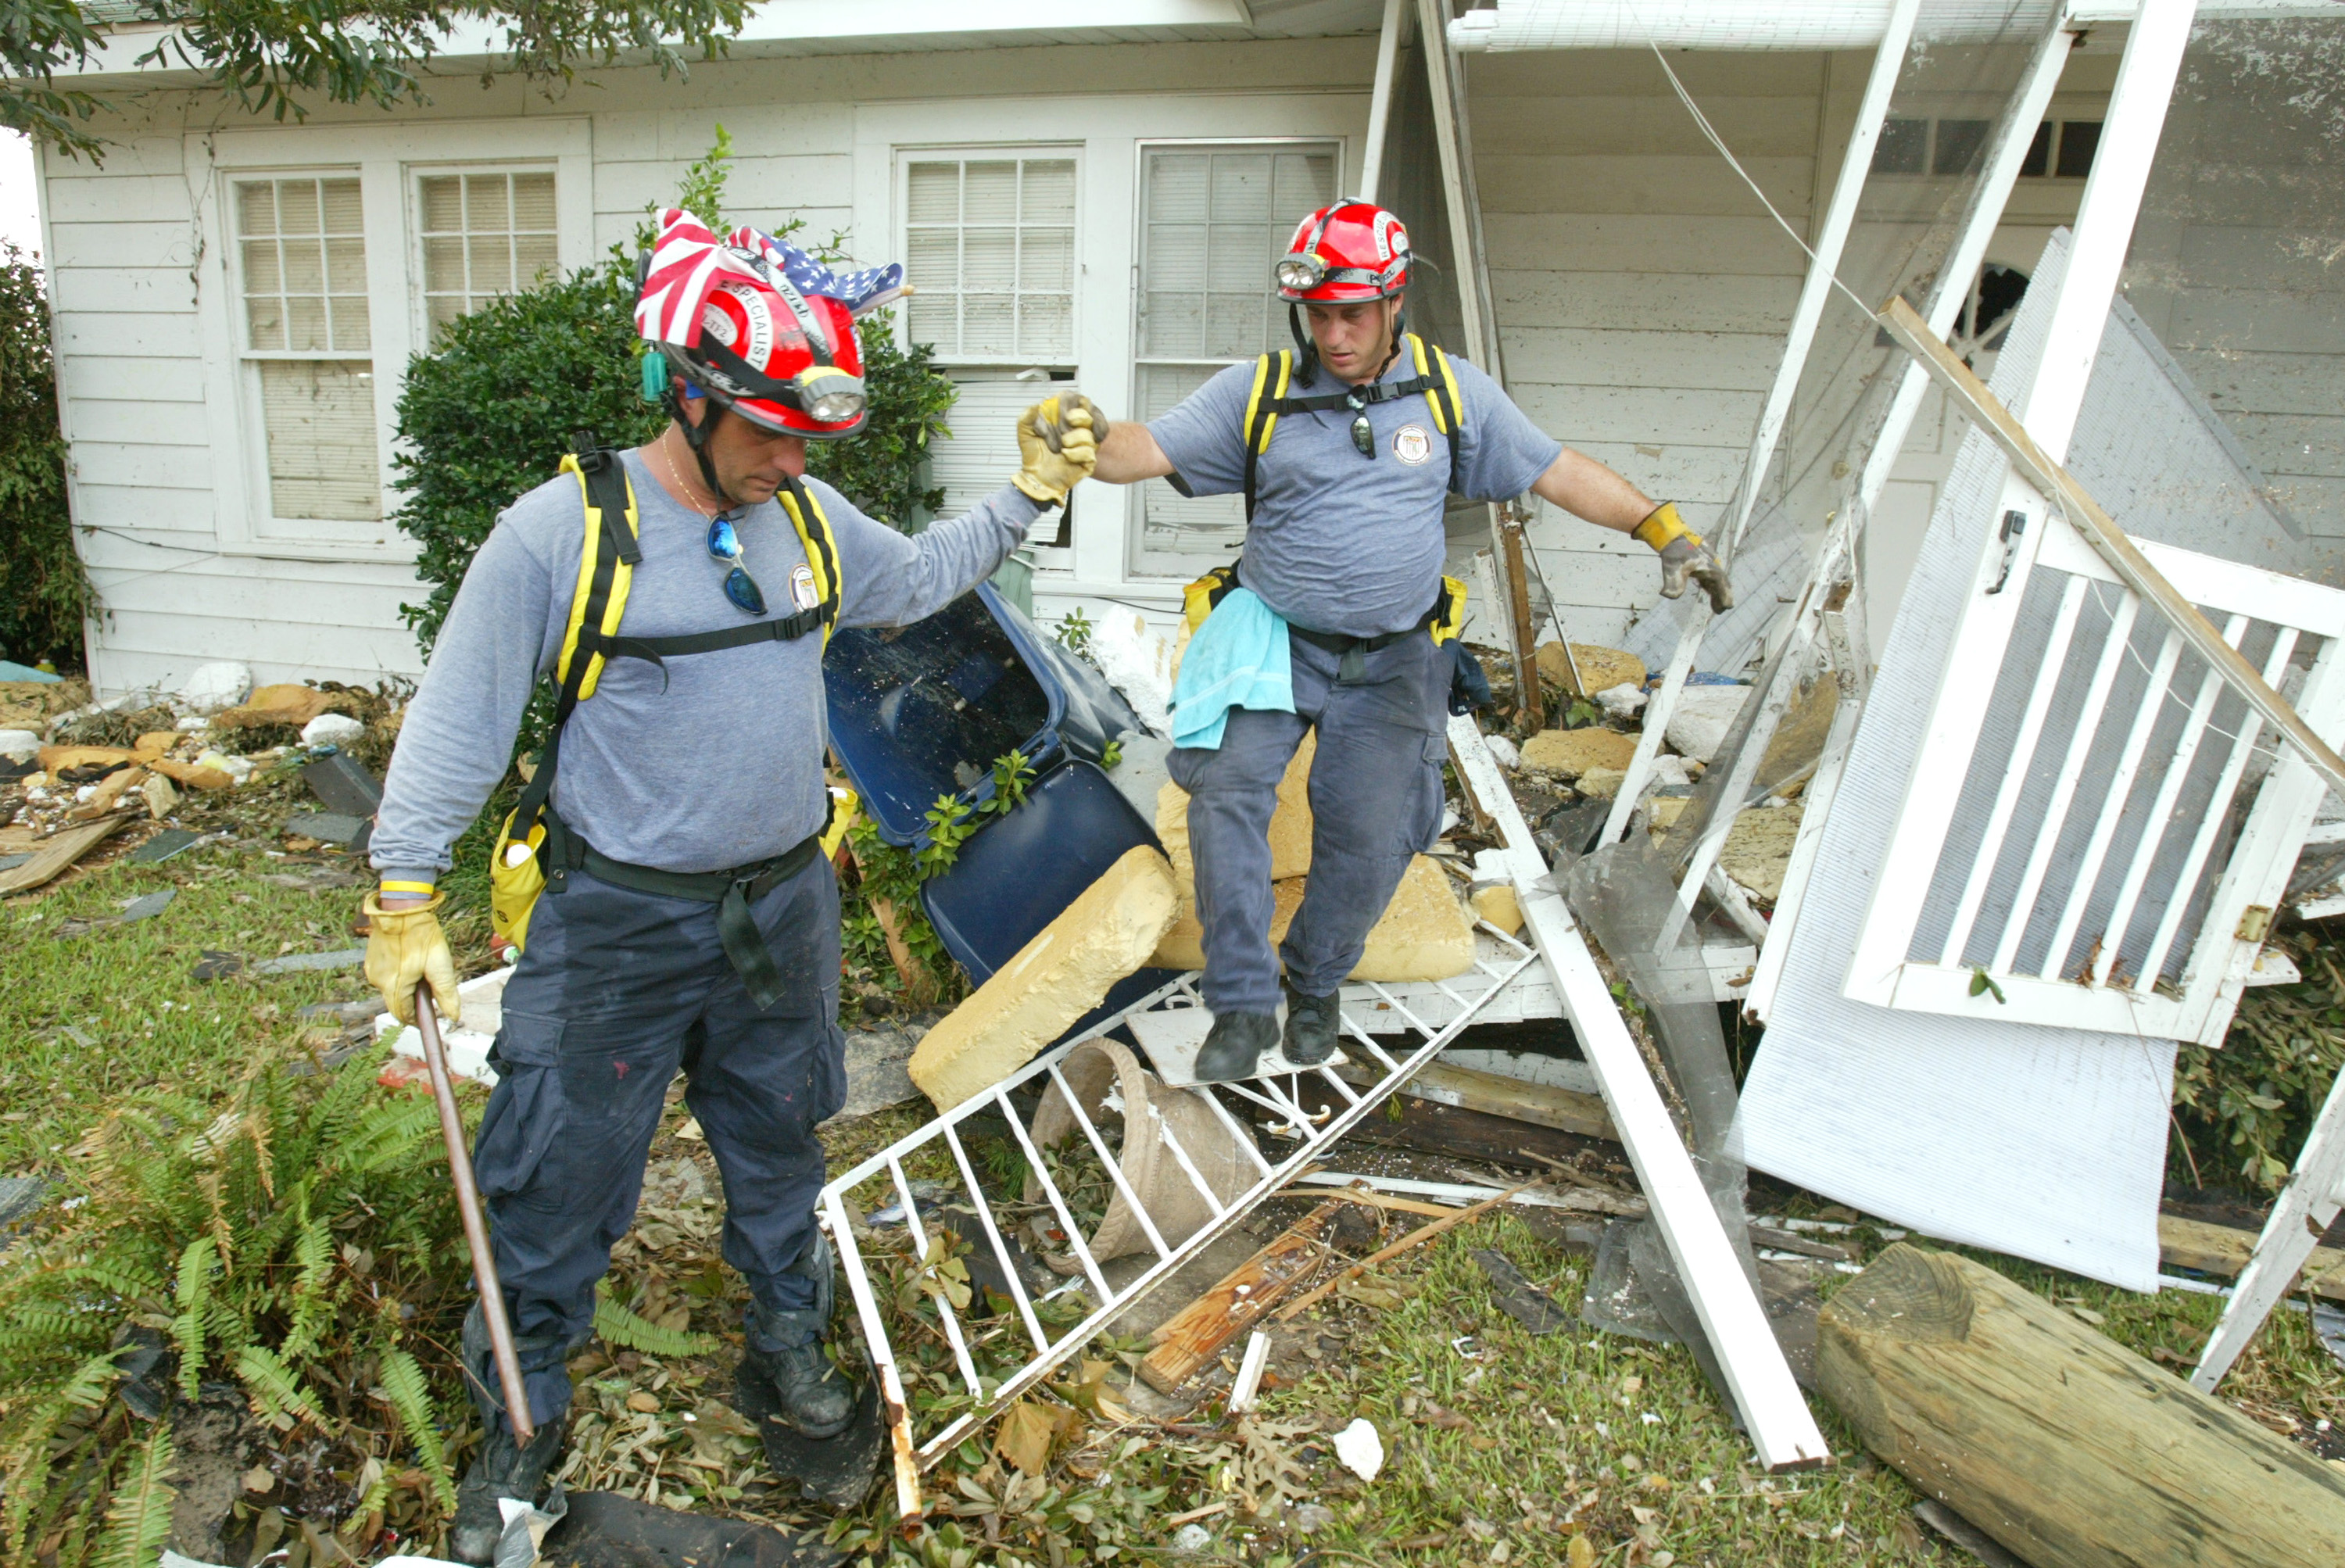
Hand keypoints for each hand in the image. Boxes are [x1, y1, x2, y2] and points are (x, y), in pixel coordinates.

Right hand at [364, 890, 460, 1025]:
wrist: (402, 909)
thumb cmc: (421, 935)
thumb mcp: (440, 965)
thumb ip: (446, 993)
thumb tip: (453, 1016)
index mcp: (394, 986)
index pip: (403, 1015)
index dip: (417, 1019)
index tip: (428, 1018)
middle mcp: (378, 981)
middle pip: (397, 1002)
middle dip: (413, 1000)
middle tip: (428, 986)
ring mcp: (372, 970)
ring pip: (391, 988)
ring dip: (405, 986)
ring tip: (420, 968)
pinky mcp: (371, 960)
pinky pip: (385, 975)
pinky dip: (398, 975)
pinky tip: (409, 960)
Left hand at [1013, 396, 1099, 503]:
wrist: (1037, 476)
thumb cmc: (1033, 453)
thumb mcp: (1024, 432)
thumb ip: (1026, 417)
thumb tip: (1036, 406)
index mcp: (1065, 413)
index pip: (1074, 399)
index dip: (1063, 409)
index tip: (1053, 417)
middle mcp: (1079, 425)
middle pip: (1086, 415)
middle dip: (1064, 426)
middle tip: (1055, 434)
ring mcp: (1087, 441)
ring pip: (1088, 433)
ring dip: (1069, 440)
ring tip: (1061, 448)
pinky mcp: (1090, 457)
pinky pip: (1089, 451)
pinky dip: (1074, 454)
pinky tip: (1067, 456)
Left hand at [1659, 535, 1733, 612]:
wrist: (1671, 540)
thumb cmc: (1674, 553)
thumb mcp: (1672, 568)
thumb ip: (1673, 582)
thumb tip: (1669, 595)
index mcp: (1709, 567)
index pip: (1720, 583)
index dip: (1725, 594)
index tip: (1728, 605)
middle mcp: (1711, 568)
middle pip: (1721, 584)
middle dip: (1723, 597)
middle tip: (1723, 610)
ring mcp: (1707, 568)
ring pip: (1717, 584)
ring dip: (1718, 595)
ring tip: (1718, 609)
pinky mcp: (1702, 569)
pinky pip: (1711, 582)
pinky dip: (1713, 590)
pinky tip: (1712, 599)